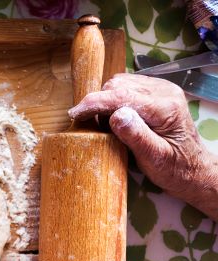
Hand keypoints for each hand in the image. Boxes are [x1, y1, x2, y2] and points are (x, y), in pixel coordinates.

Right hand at [69, 73, 217, 215]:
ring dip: (106, 101)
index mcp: (165, 108)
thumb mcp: (154, 158)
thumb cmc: (174, 169)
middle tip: (93, 127)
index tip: (75, 113)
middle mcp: (164, 92)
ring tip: (104, 124)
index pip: (122, 96)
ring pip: (121, 83)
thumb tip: (115, 116)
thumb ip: (136, 135)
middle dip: (99, 103)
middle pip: (119, 85)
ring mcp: (161, 89)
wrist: (192, 169)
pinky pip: (127, 87)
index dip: (95, 103)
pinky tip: (114, 118)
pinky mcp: (156, 92)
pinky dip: (114, 100)